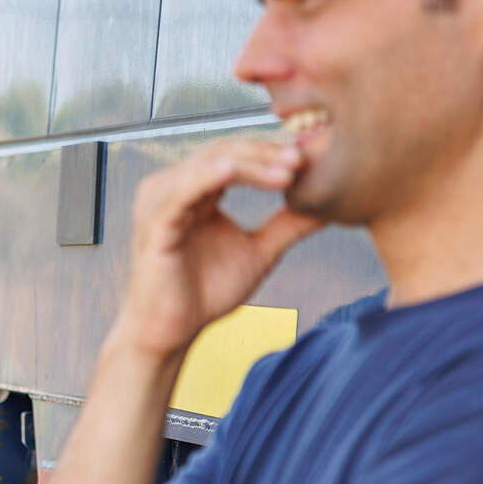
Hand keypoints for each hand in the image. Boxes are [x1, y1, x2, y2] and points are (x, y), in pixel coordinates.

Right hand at [116, 139, 324, 357]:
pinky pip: (181, 194)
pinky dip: (206, 178)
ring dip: (248, 164)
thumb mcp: (258, 252)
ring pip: (207, 165)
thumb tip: (327, 208)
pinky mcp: (155, 224)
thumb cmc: (204, 292)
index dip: (270, 154)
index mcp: (195, 191)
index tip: (308, 159)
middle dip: (264, 154)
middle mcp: (174, 189)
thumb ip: (286, 226)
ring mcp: (162, 203)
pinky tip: (232, 171)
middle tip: (301, 159)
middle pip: (222, 152)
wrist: (172, 331)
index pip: (235, 157)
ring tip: (285, 171)